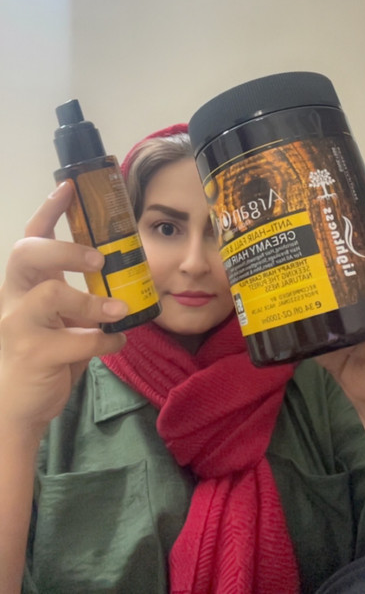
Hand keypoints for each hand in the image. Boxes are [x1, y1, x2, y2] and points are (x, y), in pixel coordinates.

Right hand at [0, 183, 126, 435]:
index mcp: (24, 285)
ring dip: (93, 301)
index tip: (69, 186)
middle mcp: (15, 299)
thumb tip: (121, 281)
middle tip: (99, 258)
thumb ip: (79, 299)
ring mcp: (19, 325)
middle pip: (29, 253)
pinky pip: (76, 339)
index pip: (30, 237)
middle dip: (65, 249)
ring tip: (119, 310)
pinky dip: (104, 339)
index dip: (49, 209)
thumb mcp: (59, 320)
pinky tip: (117, 342)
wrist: (18, 407)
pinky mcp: (34, 354)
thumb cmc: (43, 357)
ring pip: (52, 295)